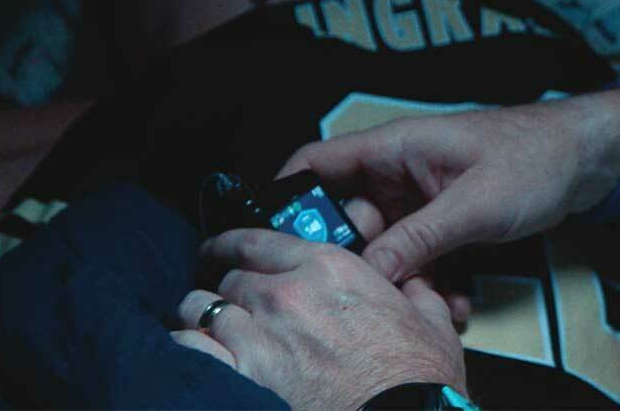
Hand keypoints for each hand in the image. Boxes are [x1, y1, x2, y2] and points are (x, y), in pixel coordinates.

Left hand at [172, 229, 466, 409]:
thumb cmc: (418, 380)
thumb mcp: (431, 323)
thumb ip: (415, 293)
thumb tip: (415, 285)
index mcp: (330, 269)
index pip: (258, 240)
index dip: (231, 243)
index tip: (222, 249)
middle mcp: (286, 294)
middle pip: (230, 277)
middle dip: (230, 289)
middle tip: (235, 305)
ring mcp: (258, 335)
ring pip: (201, 308)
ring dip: (204, 317)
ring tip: (208, 329)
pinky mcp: (240, 375)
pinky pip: (189, 346)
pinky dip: (188, 347)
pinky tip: (195, 354)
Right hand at [276, 90, 619, 281]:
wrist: (590, 159)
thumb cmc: (536, 157)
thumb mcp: (474, 204)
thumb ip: (419, 238)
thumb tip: (369, 271)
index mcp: (396, 148)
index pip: (318, 163)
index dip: (287, 198)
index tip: (275, 242)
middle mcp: (401, 171)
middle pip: (349, 219)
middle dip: (359, 261)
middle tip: (373, 295)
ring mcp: (423, 197)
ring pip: (389, 246)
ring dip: (405, 279)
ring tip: (426, 307)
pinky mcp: (447, 220)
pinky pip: (423, 255)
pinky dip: (434, 279)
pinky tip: (455, 304)